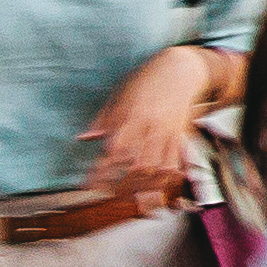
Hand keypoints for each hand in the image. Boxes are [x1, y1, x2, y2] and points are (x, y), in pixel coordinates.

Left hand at [79, 44, 219, 202]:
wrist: (180, 70)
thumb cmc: (146, 80)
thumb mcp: (119, 95)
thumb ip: (103, 120)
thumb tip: (85, 138)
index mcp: (133, 116)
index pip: (115, 150)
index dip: (102, 171)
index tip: (89, 185)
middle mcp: (153, 128)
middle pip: (140, 166)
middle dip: (123, 185)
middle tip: (109, 195)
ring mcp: (169, 134)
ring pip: (160, 169)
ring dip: (144, 187)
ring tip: (131, 196)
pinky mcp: (181, 138)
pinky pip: (177, 165)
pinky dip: (166, 180)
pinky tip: (156, 187)